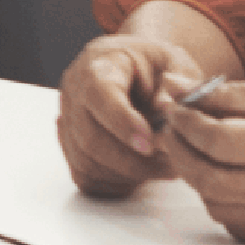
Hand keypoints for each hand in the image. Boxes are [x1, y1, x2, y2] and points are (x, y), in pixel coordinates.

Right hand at [54, 27, 222, 197]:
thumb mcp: (176, 63)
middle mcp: (74, 94)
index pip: (99, 96)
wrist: (137, 68)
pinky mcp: (71, 146)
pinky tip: (143, 170)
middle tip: (170, 162)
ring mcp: (68, 122)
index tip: (149, 144)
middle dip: (133, 159)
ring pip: (88, 162)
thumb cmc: (156, 65)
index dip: (121, 123)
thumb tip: (167, 109)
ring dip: (129, 173)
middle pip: (90, 138)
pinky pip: (87, 175)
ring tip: (164, 166)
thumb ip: (175, 85)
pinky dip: (117, 181)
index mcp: (98, 66)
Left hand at [156, 74, 244, 244]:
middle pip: (208, 179)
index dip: (185, 124)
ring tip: (199, 152)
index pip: (215, 141)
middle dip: (180, 153)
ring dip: (197, 178)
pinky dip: (222, 200)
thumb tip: (174, 87)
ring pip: (217, 205)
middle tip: (173, 132)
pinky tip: (227, 176)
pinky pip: (238, 223)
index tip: (175, 109)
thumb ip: (226, 94)